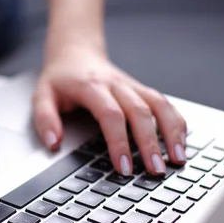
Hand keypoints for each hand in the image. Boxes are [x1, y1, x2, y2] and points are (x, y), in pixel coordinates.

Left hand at [33, 47, 186, 175]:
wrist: (75, 52)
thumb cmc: (60, 78)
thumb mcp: (41, 95)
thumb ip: (45, 119)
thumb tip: (54, 144)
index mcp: (91, 87)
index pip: (111, 115)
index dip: (119, 142)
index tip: (123, 167)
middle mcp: (116, 85)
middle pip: (140, 112)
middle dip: (150, 143)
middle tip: (156, 170)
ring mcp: (132, 86)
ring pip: (160, 105)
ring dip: (172, 132)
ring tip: (178, 158)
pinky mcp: (141, 90)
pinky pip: (165, 103)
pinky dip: (177, 122)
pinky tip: (182, 142)